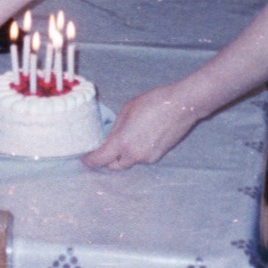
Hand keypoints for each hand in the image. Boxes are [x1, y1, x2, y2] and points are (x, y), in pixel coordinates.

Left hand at [81, 83, 200, 171]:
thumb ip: (116, 128)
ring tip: (128, 136)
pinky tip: (142, 135)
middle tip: (104, 147)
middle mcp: (134, 155)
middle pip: (114, 165)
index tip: (85, 158)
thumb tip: (109, 138)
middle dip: (107, 159)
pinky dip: (136, 151)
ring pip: (129, 161)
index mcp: (122, 142)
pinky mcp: (158, 156)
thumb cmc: (154, 102)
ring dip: (123, 154)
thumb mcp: (127, 109)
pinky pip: (141, 157)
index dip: (89, 160)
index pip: (100, 160)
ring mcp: (148, 158)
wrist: (182, 105)